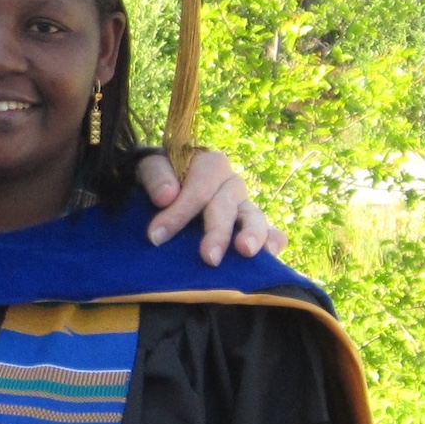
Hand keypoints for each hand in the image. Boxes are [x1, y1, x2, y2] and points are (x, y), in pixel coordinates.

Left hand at [136, 149, 286, 265]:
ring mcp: (244, 206)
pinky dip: (274, 241)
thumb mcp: (150, 167)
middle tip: (209, 258)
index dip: (179, 211)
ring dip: (252, 234)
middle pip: (227, 205)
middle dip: (218, 231)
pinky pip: (272, 232)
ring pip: (254, 217)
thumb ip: (157, 176)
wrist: (165, 185)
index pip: (200, 187)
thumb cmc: (160, 178)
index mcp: (210, 165)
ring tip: (246, 251)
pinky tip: (270, 255)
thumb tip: (167, 196)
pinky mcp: (251, 226)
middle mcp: (231, 184)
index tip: (156, 235)